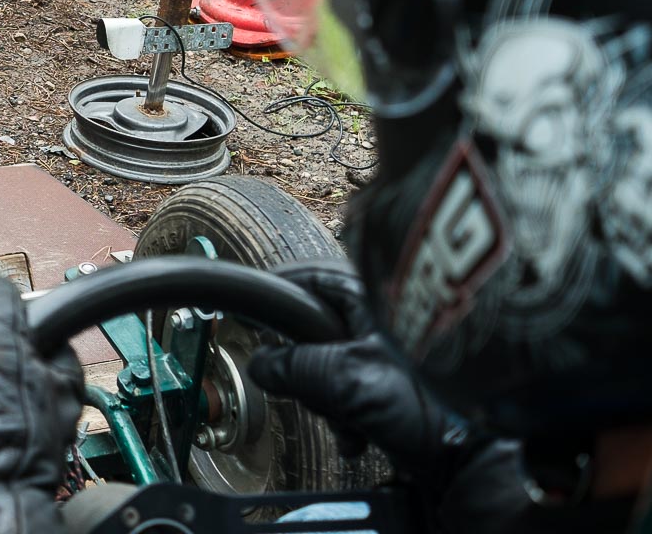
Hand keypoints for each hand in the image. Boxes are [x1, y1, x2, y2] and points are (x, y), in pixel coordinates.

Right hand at [246, 259, 490, 474]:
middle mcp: (383, 321)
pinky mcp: (402, 390)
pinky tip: (358, 438)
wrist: (486, 460)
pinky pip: (356, 396)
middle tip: (306, 389)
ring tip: (344, 423)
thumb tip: (262, 364)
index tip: (254, 316)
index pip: (311, 279)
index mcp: (375, 298)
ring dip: (329, 402)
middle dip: (306, 370)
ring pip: (332, 368)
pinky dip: (350, 417)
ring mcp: (393, 357)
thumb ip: (296, 367)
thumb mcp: (350, 379)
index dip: (279, 296)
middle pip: (315, 331)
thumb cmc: (436, 407)